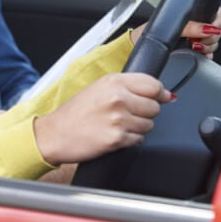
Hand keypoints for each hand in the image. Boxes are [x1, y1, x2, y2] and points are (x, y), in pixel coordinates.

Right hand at [33, 72, 171, 165]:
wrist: (55, 134)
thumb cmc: (74, 113)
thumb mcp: (98, 88)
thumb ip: (129, 88)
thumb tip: (166, 95)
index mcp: (113, 82)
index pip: (153, 84)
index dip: (158, 93)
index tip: (158, 98)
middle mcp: (118, 98)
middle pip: (154, 107)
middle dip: (145, 113)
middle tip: (126, 114)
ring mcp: (118, 119)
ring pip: (149, 125)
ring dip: (138, 127)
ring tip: (117, 125)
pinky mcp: (117, 138)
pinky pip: (139, 140)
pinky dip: (130, 140)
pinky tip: (113, 135)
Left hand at [129, 7, 220, 58]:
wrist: (138, 47)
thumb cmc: (150, 31)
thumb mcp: (170, 25)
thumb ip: (189, 26)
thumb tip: (208, 28)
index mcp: (189, 13)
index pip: (214, 12)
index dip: (217, 20)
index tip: (212, 27)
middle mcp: (194, 24)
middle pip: (217, 29)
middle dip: (213, 36)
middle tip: (200, 39)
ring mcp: (195, 38)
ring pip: (214, 42)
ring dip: (209, 46)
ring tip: (195, 46)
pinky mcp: (193, 51)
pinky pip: (208, 53)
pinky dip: (207, 55)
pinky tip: (200, 55)